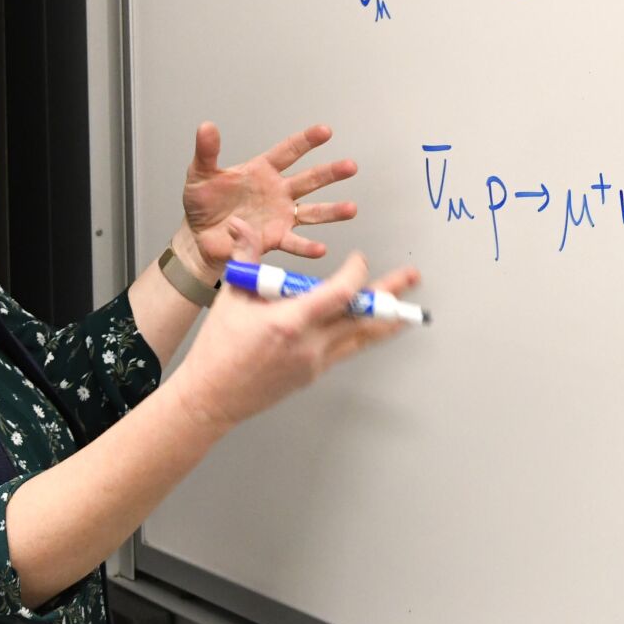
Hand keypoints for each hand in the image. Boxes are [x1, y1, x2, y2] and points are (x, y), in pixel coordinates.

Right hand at [168, 218, 419, 433]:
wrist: (212, 398)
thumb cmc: (218, 350)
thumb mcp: (231, 298)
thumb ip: (245, 258)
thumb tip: (242, 225)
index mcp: (290, 323)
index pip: (340, 294)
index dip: (356, 274)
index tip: (359, 259)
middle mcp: (309, 345)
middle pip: (362, 317)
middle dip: (390, 295)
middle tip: (411, 278)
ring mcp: (315, 363)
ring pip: (361, 338)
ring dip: (386, 320)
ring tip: (407, 308)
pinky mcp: (314, 373)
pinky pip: (346, 349)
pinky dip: (360, 334)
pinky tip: (370, 325)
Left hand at [175, 122, 357, 280]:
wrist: (198, 236)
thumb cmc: (202, 203)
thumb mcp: (200, 174)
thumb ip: (207, 152)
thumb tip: (206, 127)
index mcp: (262, 170)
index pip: (289, 151)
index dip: (307, 141)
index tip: (325, 131)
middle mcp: (278, 192)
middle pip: (309, 180)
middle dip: (330, 173)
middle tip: (350, 166)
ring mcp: (280, 215)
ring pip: (311, 211)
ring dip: (331, 210)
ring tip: (351, 208)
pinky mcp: (275, 238)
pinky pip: (294, 242)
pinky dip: (307, 246)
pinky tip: (320, 248)